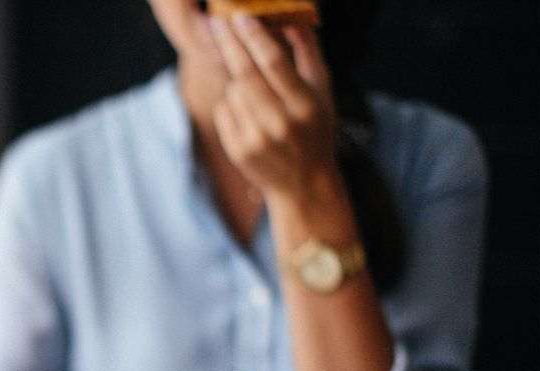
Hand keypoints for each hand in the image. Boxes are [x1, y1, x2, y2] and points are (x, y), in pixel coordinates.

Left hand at [208, 15, 338, 203]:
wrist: (303, 184)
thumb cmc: (314, 128)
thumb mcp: (321, 91)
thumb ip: (308, 52)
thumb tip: (292, 17)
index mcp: (304, 106)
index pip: (274, 64)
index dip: (254, 38)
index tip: (240, 17)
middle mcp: (279, 124)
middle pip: (245, 75)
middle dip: (229, 45)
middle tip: (217, 22)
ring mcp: (255, 140)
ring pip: (233, 91)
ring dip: (238, 81)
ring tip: (256, 92)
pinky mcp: (237, 151)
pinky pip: (224, 110)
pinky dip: (231, 104)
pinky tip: (249, 115)